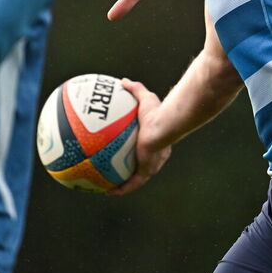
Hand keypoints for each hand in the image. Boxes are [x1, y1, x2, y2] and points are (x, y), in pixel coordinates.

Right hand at [109, 79, 172, 195]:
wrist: (163, 127)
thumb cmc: (157, 112)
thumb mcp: (144, 97)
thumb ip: (135, 89)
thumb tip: (123, 81)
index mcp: (155, 141)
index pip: (145, 148)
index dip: (137, 150)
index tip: (127, 151)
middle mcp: (155, 156)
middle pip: (140, 165)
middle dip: (129, 170)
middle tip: (115, 170)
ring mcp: (151, 165)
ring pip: (136, 178)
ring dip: (124, 185)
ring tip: (109, 188)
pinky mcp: (146, 171)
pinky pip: (132, 184)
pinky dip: (121, 189)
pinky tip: (108, 191)